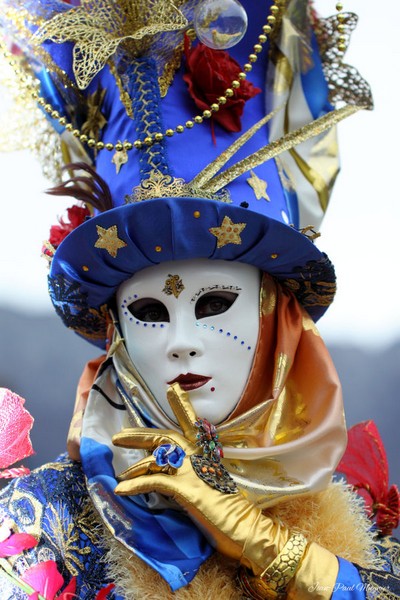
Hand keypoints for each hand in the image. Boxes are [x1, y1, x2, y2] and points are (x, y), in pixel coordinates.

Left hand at [112, 383, 288, 574]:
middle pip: (166, 438)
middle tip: (118, 436)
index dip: (182, 407)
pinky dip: (136, 485)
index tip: (172, 389)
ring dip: (135, 464)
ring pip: (158, 456)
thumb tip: (173, 475)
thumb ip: (196, 476)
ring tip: (118, 474)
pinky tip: (121, 490)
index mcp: (207, 455)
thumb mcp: (212, 487)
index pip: (192, 425)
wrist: (247, 529)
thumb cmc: (232, 512)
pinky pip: (154, 481)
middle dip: (140, 435)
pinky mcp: (187, 489)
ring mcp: (193, 471)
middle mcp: (199, 457)